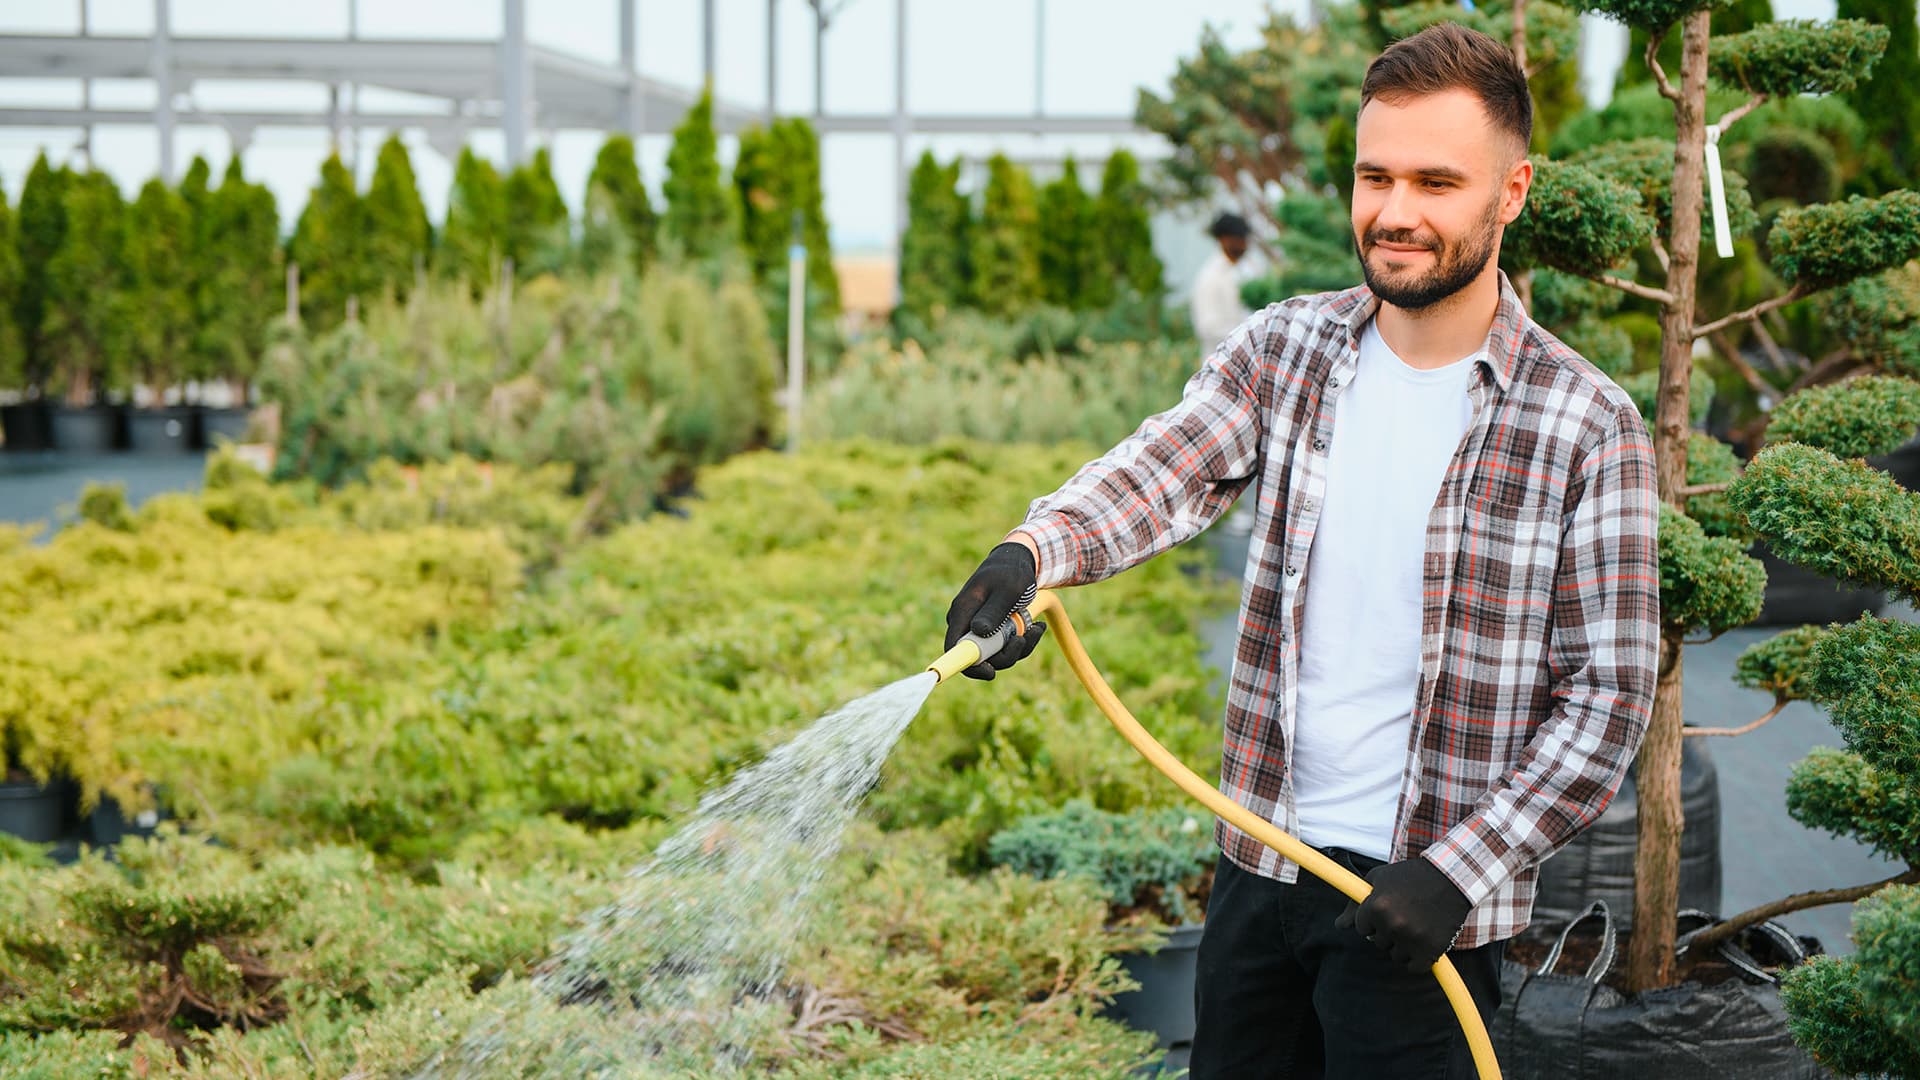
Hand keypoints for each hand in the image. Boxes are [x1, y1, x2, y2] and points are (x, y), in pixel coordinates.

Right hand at [944, 542, 1045, 680]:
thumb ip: (993, 611)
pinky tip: (1036, 627)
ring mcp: (978, 629)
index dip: (969, 666)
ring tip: (1036, 628)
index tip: (991, 672)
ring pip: (995, 655)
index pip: (953, 648)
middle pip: (978, 658)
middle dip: (1005, 655)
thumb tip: (978, 632)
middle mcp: (966, 623)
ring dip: (1019, 647)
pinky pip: (1005, 647)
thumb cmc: (1010, 573)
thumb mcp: (1007, 590)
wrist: (1016, 563)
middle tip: (1024, 639)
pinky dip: (1022, 642)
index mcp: (962, 612)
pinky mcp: (991, 631)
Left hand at [1334, 857, 1472, 971]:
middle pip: (1378, 942)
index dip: (1372, 918)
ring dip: (1402, 945)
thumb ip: (1355, 903)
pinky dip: (1418, 959)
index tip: (1386, 909)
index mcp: (1376, 907)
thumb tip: (1339, 926)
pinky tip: (1423, 941)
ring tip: (1416, 923)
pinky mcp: (1431, 950)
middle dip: (1387, 930)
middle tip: (1404, 914)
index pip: (1361, 927)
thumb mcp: (1377, 879)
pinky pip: (1415, 967)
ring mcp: (1412, 939)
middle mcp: (1392, 924)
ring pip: (1395, 955)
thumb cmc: (1410, 876)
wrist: (1450, 877)